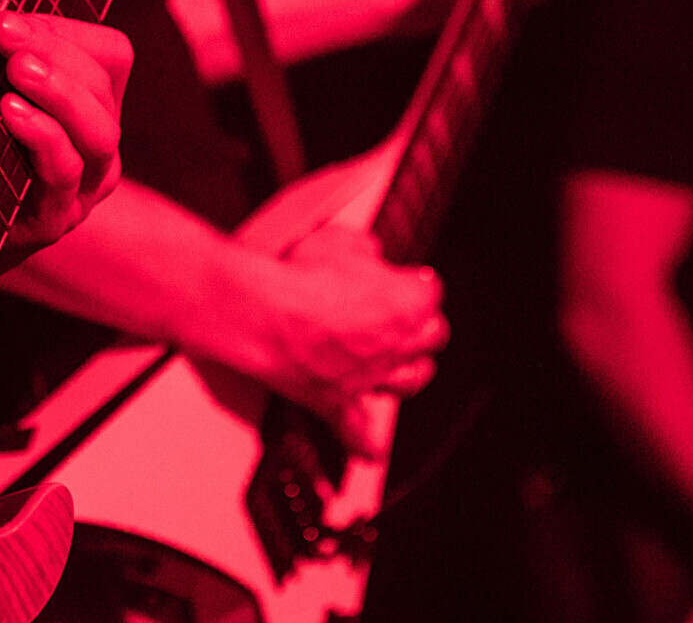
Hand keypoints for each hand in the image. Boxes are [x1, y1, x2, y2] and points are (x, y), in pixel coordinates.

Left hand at [0, 0, 131, 265]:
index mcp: (86, 102)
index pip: (108, 53)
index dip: (64, 30)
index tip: (3, 19)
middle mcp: (96, 145)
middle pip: (104, 86)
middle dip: (55, 53)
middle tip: (2, 35)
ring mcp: (81, 186)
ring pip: (99, 131)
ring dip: (57, 92)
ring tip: (13, 72)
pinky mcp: (54, 220)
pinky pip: (65, 174)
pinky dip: (41, 137)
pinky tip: (9, 113)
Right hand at [220, 221, 446, 454]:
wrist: (261, 313)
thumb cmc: (299, 276)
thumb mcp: (338, 240)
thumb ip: (363, 248)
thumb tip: (368, 252)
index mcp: (407, 302)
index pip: (429, 290)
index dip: (413, 282)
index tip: (403, 276)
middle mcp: (397, 345)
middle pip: (431, 337)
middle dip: (422, 324)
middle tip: (406, 314)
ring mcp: (369, 377)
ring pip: (409, 381)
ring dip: (411, 370)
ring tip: (405, 364)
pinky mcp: (335, 401)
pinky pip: (356, 431)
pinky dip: (365, 442)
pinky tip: (372, 451)